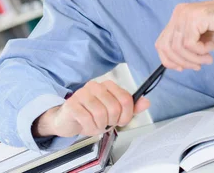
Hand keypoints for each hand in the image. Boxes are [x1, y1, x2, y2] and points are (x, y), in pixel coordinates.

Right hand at [32, 80, 149, 137]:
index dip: (127, 115)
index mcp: (107, 85)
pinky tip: (87, 126)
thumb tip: (146, 102)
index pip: (126, 99)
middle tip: (105, 123)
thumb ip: (130, 107)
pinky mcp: (72, 105)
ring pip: (101, 115)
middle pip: (115, 108)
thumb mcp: (113, 112)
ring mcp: (82, 94)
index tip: (121, 121)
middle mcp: (95, 86)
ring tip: (95, 125)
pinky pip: (88, 121)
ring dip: (100, 126)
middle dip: (112, 122)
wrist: (67, 119)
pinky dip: (90, 129)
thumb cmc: (90, 114)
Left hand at [155, 0, 213, 70]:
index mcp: (179, 18)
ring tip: (207, 59)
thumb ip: (190, 48)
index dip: (169, 60)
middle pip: (165, 46)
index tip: (182, 68)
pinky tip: (209, 51)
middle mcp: (179, 13)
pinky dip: (198, 52)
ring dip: (192, 59)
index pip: (162, 42)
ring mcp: (185, 14)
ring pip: (177, 47)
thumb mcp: (204, 41)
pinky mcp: (194, 17)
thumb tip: (179, 63)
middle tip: (197, 66)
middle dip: (180, 62)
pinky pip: (188, 43)